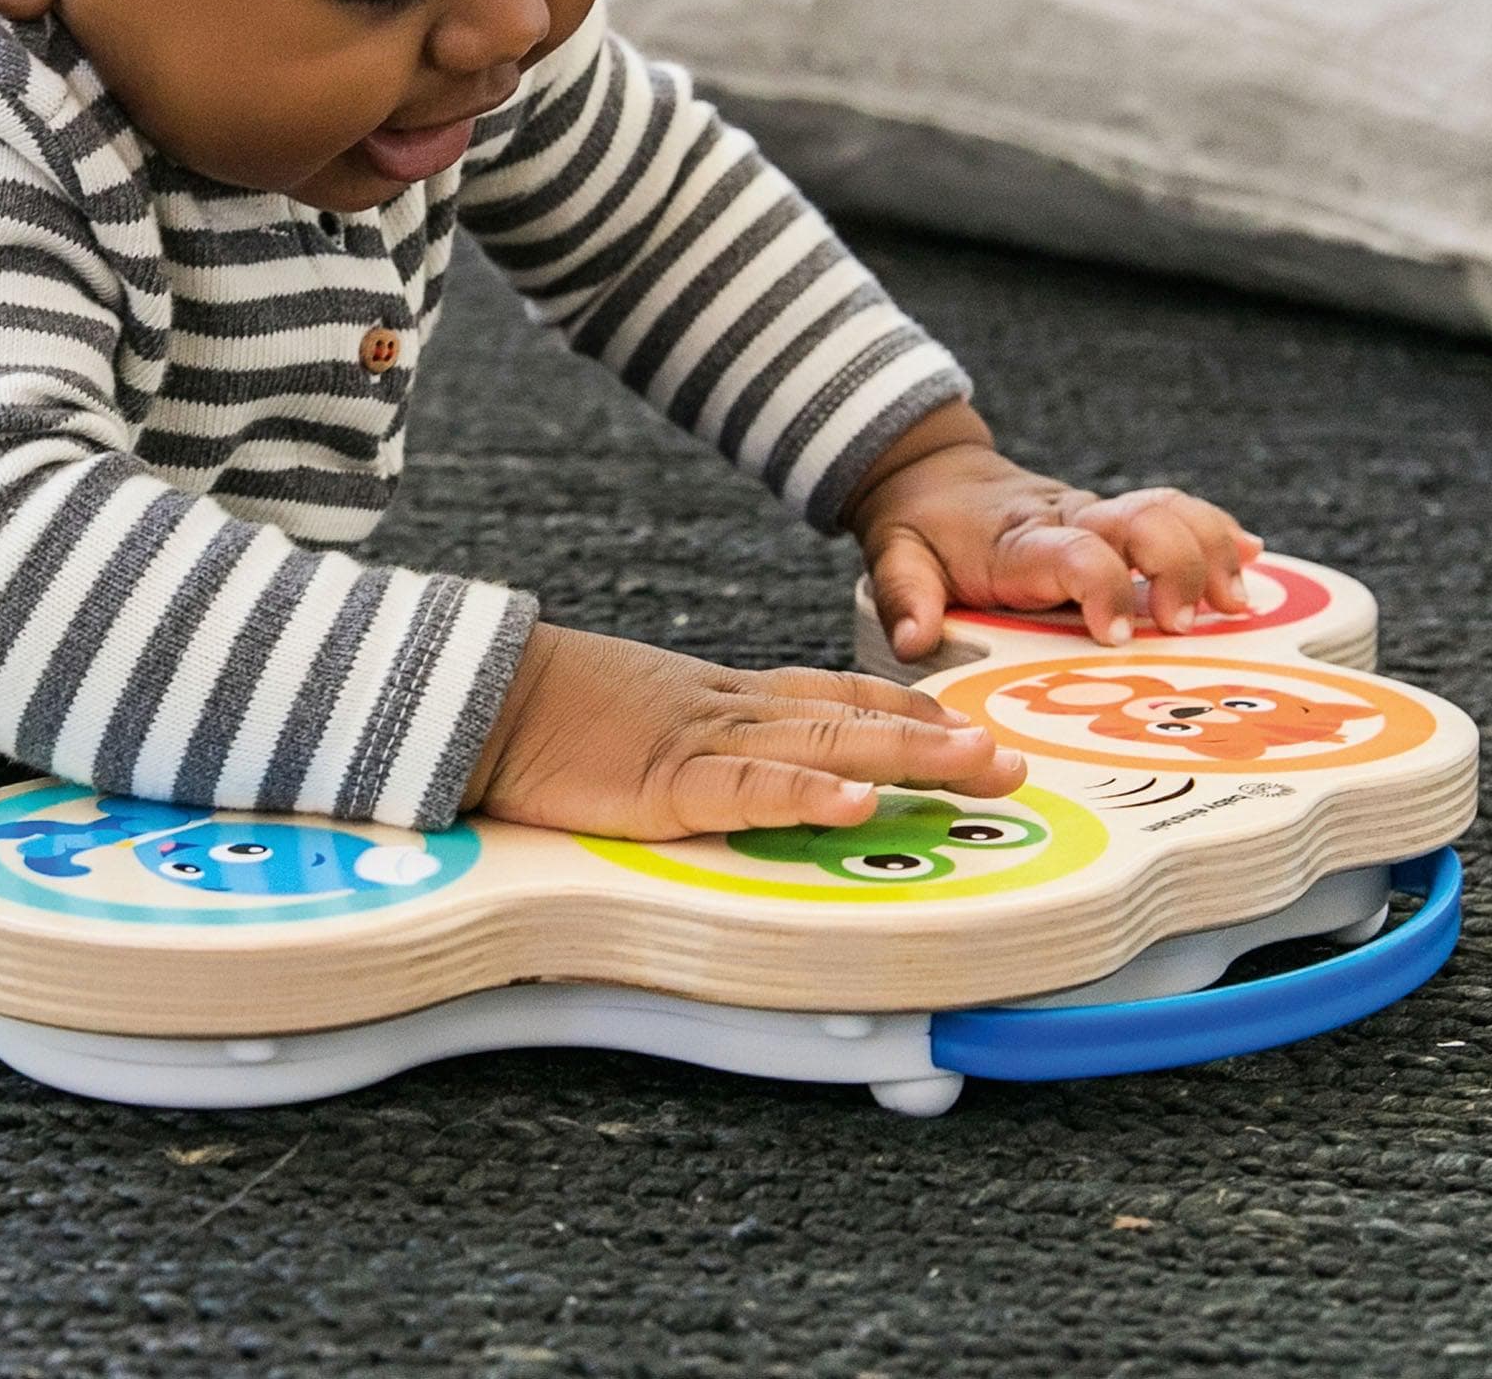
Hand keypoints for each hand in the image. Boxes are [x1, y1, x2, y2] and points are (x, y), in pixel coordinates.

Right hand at [462, 622, 1025, 839]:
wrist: (482, 690)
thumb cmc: (549, 711)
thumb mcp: (638, 720)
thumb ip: (688, 743)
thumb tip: (721, 775)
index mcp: (721, 695)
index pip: (829, 691)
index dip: (901, 707)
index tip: (962, 721)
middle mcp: (729, 708)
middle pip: (852, 713)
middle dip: (937, 738)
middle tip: (1009, 759)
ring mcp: (703, 740)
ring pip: (826, 740)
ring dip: (910, 755)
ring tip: (979, 770)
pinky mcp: (666, 780)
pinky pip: (750, 786)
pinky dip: (810, 791)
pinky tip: (860, 800)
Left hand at [846, 402, 1263, 660]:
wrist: (934, 473)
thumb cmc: (923, 523)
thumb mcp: (896, 554)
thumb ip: (906, 596)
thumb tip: (913, 640)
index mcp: (1021, 540)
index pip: (1074, 551)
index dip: (1103, 585)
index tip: (1117, 632)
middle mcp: (1070, 520)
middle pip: (1142, 521)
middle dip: (1177, 566)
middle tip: (1184, 622)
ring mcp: (1099, 517)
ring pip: (1170, 511)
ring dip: (1210, 549)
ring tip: (1237, 601)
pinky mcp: (1117, 521)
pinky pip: (1178, 512)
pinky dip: (1217, 530)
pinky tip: (1251, 556)